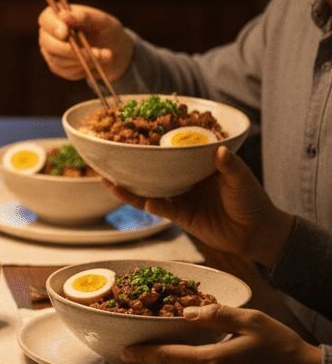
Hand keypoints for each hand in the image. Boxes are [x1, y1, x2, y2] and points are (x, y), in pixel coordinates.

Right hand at [37, 3, 133, 81]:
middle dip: (69, 50)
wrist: (114, 52)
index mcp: (57, 16)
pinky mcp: (58, 68)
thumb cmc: (107, 31)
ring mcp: (51, 52)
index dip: (53, 27)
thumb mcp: (102, 21)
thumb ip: (84, 17)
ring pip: (58, 60)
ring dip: (83, 59)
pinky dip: (84, 68)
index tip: (66, 33)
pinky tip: (96, 63)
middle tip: (94, 51)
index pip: (46, 19)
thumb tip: (63, 16)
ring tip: (104, 55)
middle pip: (47, 43)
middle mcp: (49, 34)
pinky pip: (66, 71)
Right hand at [107, 146, 294, 269]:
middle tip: (112, 153)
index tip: (137, 130)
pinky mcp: (180, 215)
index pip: (173, 150)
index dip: (156, 141)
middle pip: (155, 168)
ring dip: (130, 185)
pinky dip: (145, 203)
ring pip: (150, 188)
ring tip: (106, 179)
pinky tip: (133, 198)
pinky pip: (158, 208)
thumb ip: (229, 166)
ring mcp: (181, 196)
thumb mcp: (242, 179)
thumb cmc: (252, 201)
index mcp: (199, 164)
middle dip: (133, 163)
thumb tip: (219, 150)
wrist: (256, 233)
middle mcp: (186, 178)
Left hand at [122, 305, 320, 363]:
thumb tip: (185, 314)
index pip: (167, 357)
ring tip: (189, 347)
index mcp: (212, 363)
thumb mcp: (250, 320)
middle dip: (165, 356)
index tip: (124, 352)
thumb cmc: (282, 346)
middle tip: (156, 341)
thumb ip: (214, 316)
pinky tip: (214, 363)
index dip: (143, 354)